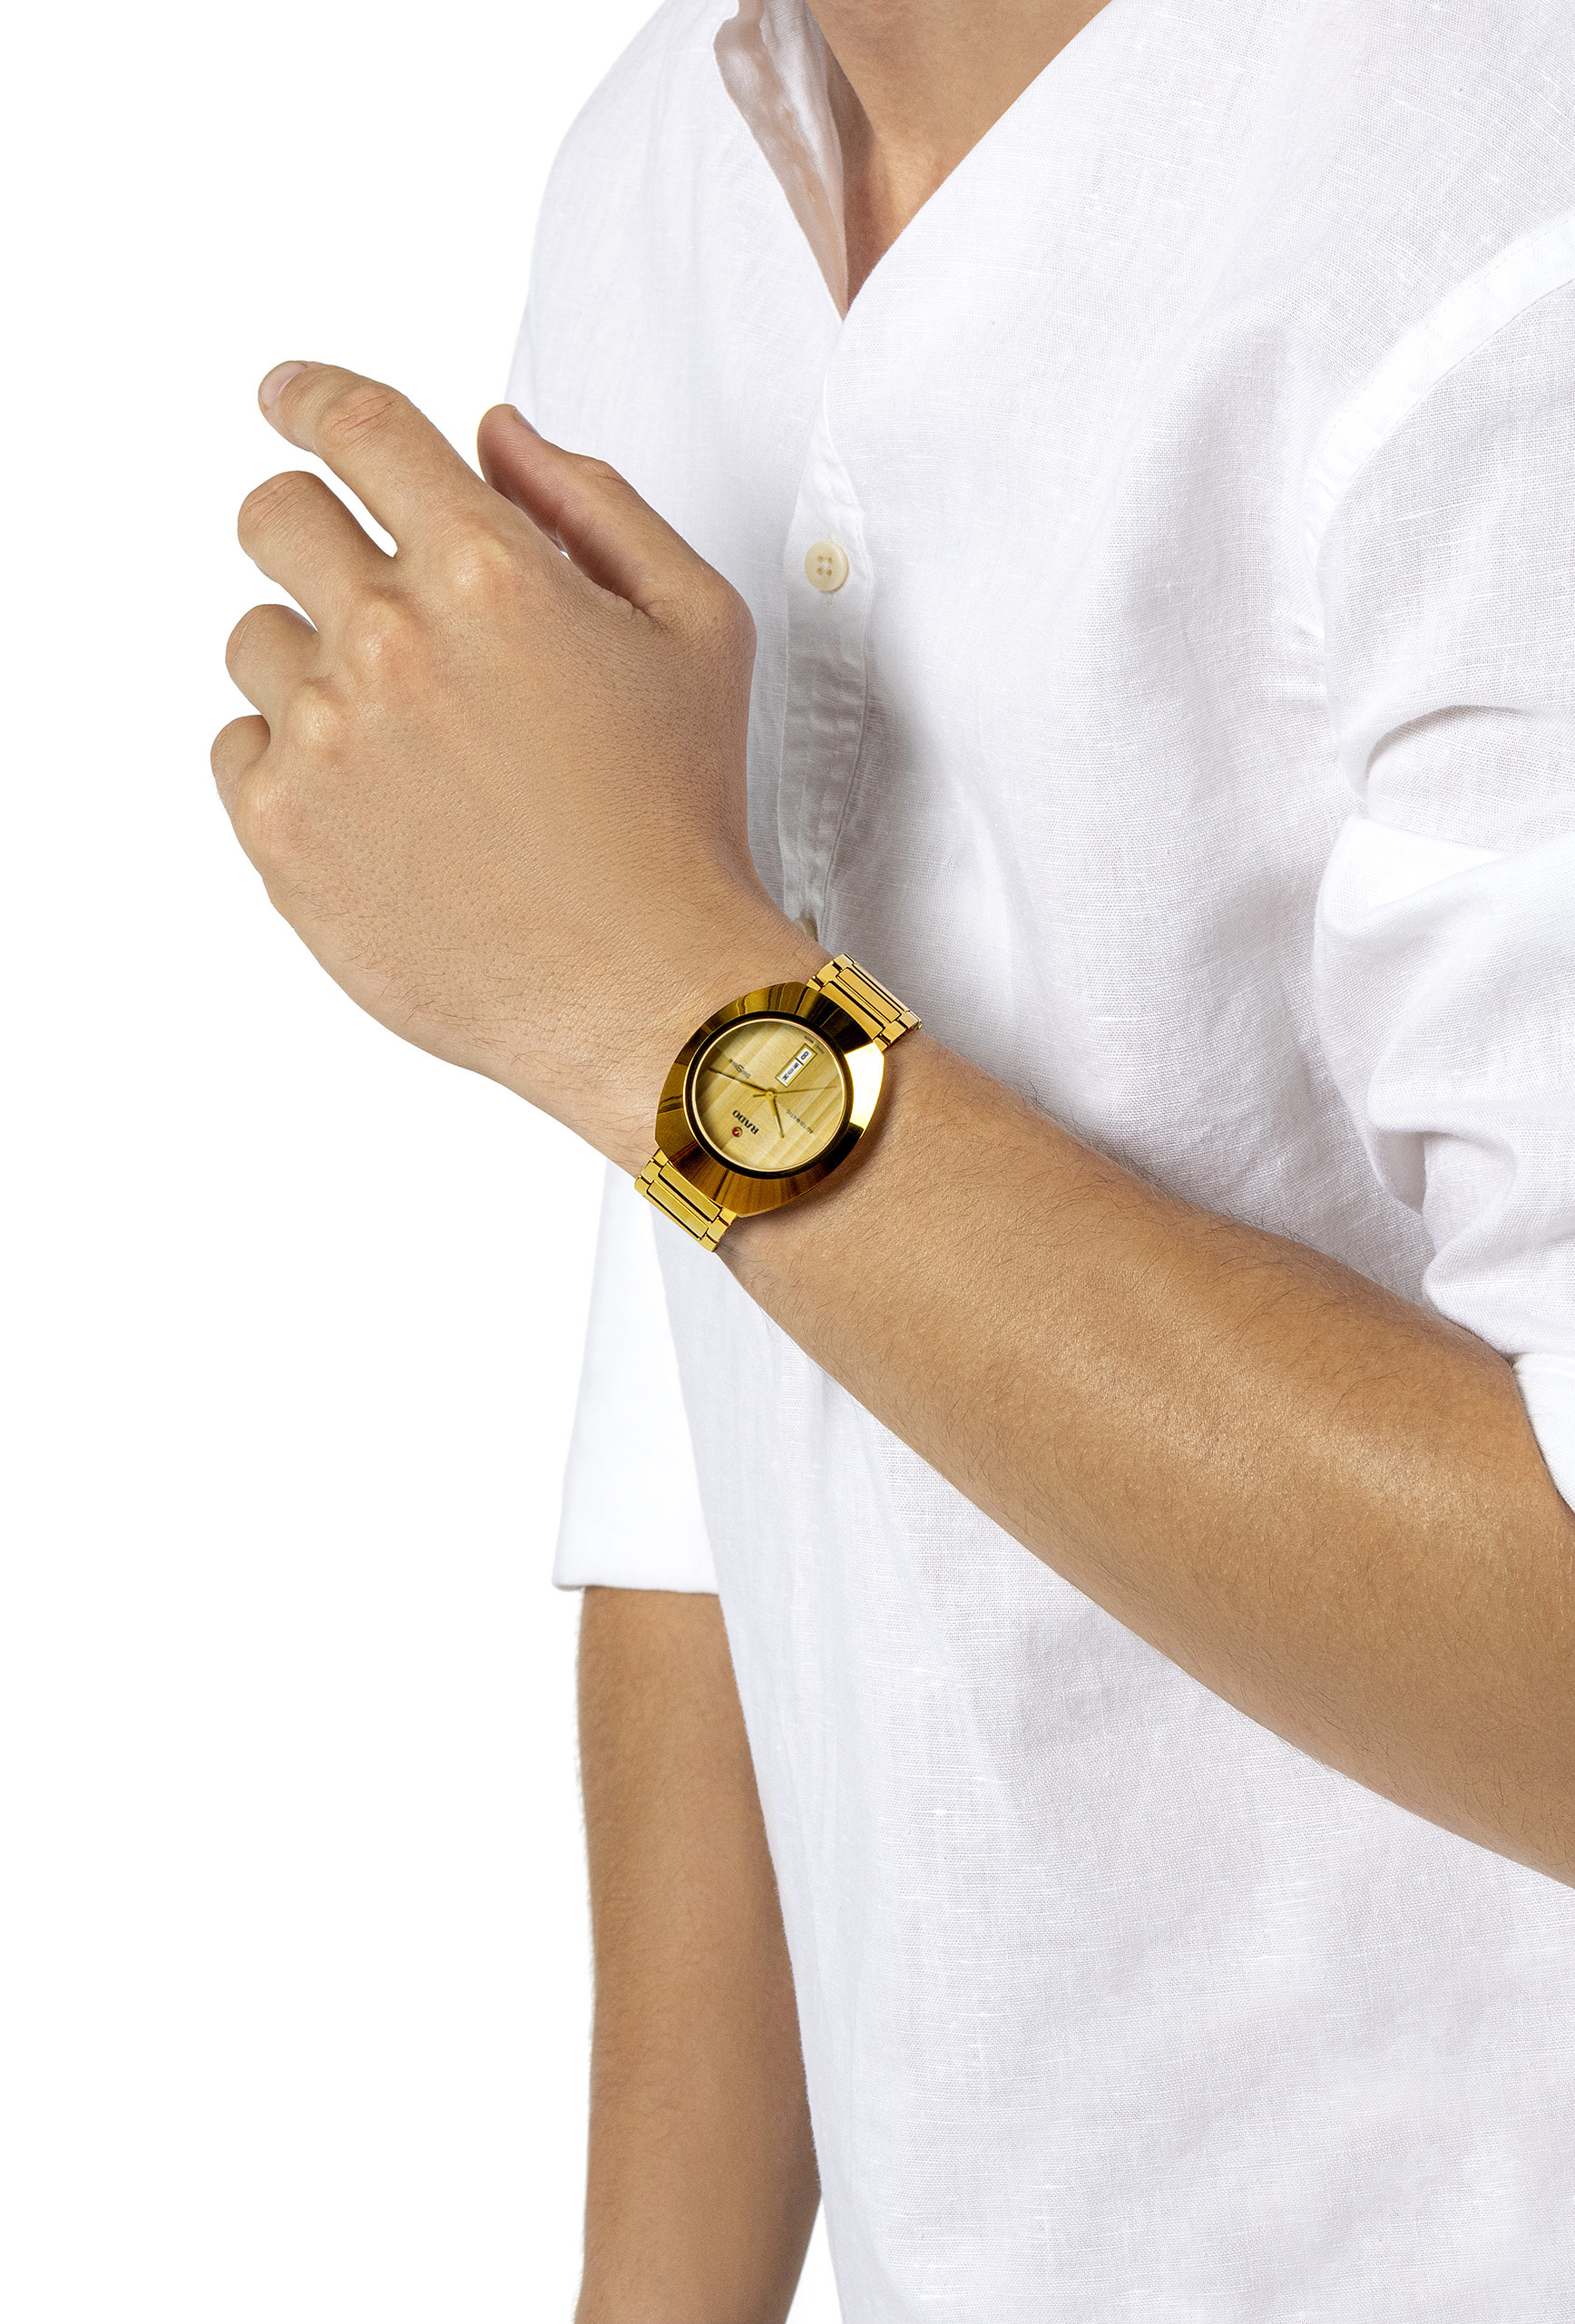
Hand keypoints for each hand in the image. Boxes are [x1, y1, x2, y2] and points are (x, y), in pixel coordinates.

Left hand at [213, 363, 817, 1170]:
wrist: (646, 993)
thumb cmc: (680, 819)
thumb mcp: (698, 629)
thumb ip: (594, 505)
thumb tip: (496, 437)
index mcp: (489, 571)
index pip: (356, 428)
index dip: (310, 396)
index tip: (287, 397)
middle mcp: (389, 641)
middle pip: (276, 516)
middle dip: (316, 530)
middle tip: (367, 594)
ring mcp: (323, 738)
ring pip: (255, 640)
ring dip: (315, 663)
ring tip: (410, 742)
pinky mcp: (281, 832)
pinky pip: (239, 745)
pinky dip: (294, 760)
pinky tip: (384, 807)